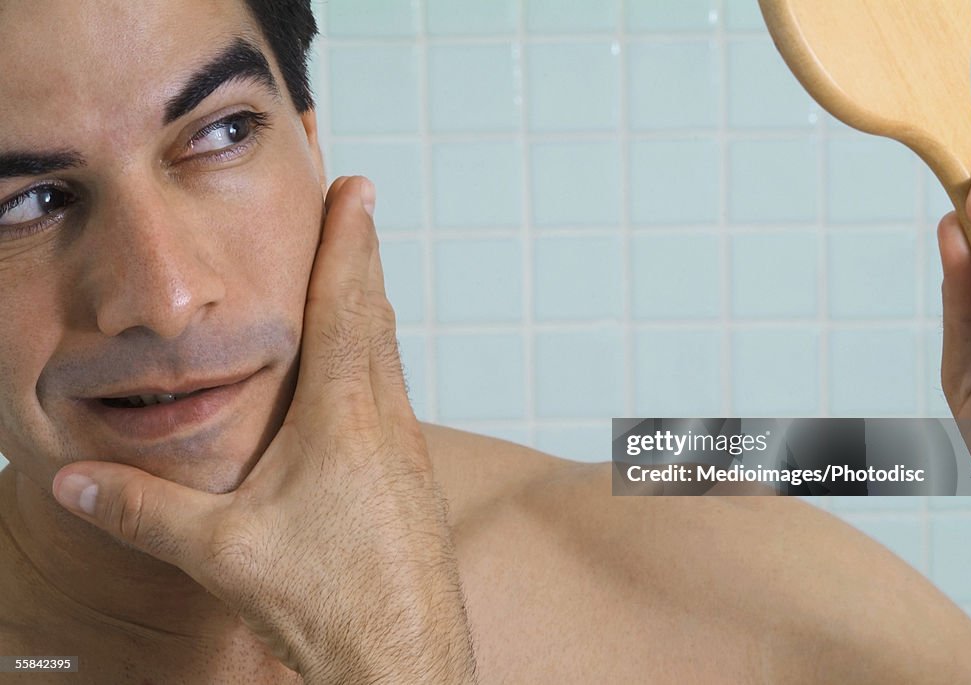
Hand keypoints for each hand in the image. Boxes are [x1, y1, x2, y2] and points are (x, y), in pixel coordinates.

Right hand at [50, 177, 477, 682]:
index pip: (345, 304)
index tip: (356, 190)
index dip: (348, 241)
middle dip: (361, 258)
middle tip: (359, 208)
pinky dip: (376, 363)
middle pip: (375, 317)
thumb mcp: (223, 551)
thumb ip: (144, 510)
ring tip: (360, 277)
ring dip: (371, 310)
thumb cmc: (329, 602)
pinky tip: (363, 382)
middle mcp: (386, 420)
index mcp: (344, 416)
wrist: (406, 660)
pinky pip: (394, 398)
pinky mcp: (412, 480)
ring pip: (389, 358)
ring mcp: (407, 451)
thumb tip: (71, 483)